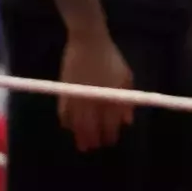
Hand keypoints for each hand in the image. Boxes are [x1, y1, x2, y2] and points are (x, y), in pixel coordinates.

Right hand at [58, 32, 133, 151]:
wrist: (88, 43)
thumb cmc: (111, 59)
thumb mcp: (126, 77)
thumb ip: (127, 100)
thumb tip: (127, 121)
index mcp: (111, 97)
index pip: (110, 124)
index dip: (110, 135)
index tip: (110, 142)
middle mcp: (93, 101)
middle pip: (92, 127)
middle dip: (94, 140)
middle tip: (95, 147)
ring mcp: (77, 98)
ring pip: (77, 124)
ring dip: (79, 136)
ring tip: (83, 145)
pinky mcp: (64, 93)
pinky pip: (63, 114)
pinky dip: (66, 123)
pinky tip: (70, 128)